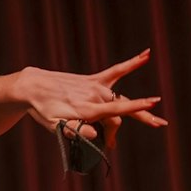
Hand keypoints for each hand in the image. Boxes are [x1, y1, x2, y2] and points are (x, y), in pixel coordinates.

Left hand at [20, 49, 167, 149]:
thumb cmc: (43, 110)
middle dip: (140, 119)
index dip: (136, 112)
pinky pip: (116, 71)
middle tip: (158, 124)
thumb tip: (95, 135)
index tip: (154, 114)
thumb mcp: (56, 127)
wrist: (32, 87)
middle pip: (120, 113)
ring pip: (120, 101)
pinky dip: (132, 63)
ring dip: (135, 109)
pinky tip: (147, 55)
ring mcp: (95, 87)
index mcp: (88, 111)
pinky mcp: (92, 80)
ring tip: (154, 118)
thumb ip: (77, 132)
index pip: (117, 114)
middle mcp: (95, 97)